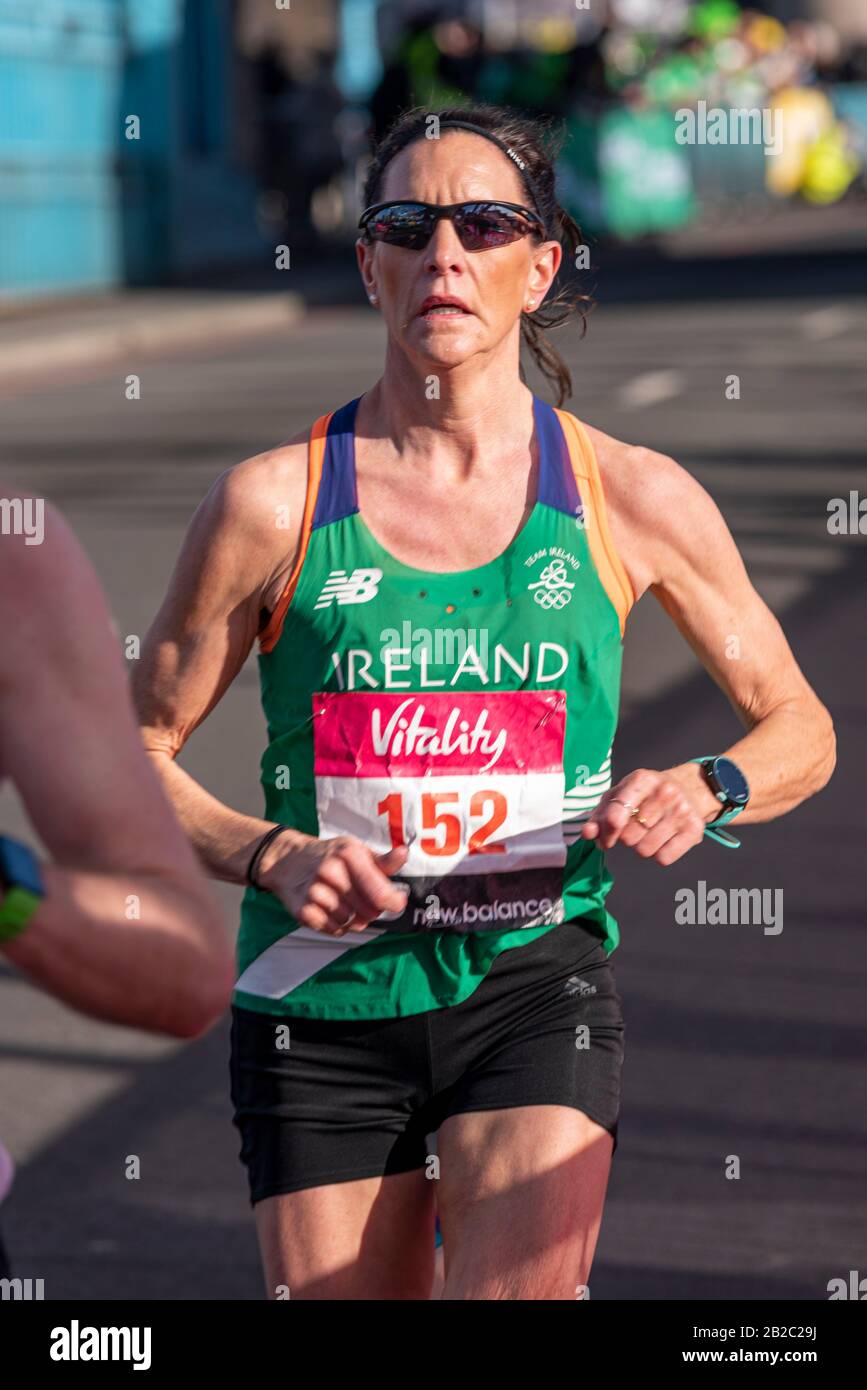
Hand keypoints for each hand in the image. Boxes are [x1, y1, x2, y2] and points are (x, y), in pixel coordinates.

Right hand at [257, 831, 408, 935]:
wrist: (287, 860)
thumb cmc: (329, 856)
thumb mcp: (356, 851)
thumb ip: (382, 861)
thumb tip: (404, 853)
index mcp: (348, 854)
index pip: (380, 891)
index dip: (393, 902)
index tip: (397, 903)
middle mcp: (330, 871)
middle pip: (369, 911)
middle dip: (372, 910)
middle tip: (363, 900)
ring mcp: (314, 892)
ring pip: (351, 922)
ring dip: (353, 918)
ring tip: (344, 902)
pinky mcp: (303, 910)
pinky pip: (334, 930)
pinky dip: (337, 925)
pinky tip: (331, 911)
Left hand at [580, 766, 716, 865]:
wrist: (690, 788)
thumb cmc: (647, 794)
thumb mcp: (621, 795)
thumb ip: (601, 814)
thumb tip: (588, 833)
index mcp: (642, 780)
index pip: (617, 813)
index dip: (607, 831)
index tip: (606, 838)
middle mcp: (664, 793)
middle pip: (629, 837)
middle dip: (626, 838)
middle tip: (635, 827)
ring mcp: (681, 811)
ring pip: (645, 850)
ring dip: (641, 846)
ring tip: (650, 831)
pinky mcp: (695, 829)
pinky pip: (664, 858)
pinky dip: (659, 854)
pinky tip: (663, 838)